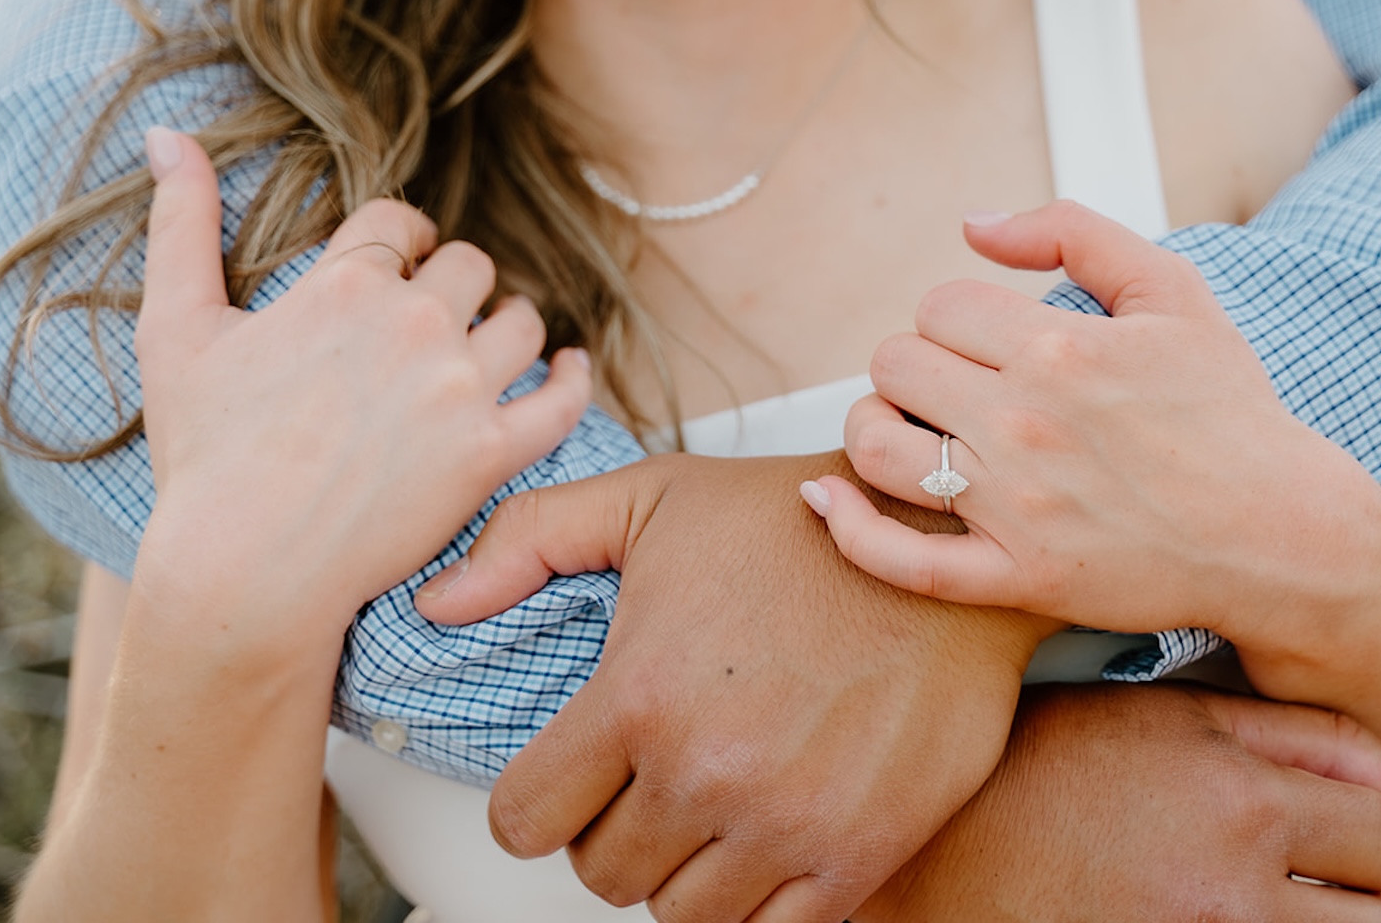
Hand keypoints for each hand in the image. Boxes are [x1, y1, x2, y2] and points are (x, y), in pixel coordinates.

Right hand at [130, 127, 592, 640]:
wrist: (244, 569)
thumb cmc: (203, 454)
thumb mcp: (174, 329)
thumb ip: (179, 223)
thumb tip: (163, 132)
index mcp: (345, 284)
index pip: (401, 222)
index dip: (401, 238)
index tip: (400, 259)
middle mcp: (414, 323)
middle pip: (467, 266)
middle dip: (452, 282)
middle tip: (438, 315)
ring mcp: (460, 389)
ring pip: (519, 321)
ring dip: (509, 323)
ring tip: (496, 339)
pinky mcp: (491, 454)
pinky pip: (561, 400)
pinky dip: (571, 377)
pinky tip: (568, 367)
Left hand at [415, 450, 1058, 921]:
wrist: (944, 547)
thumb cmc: (795, 523)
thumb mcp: (649, 499)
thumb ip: (527, 541)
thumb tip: (436, 606)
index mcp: (640, 694)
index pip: (525, 821)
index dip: (535, 802)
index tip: (564, 781)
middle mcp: (707, 772)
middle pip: (601, 874)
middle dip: (611, 830)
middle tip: (649, 778)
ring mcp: (786, 823)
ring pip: (678, 914)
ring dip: (681, 869)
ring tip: (707, 805)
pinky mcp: (859, 853)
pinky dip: (755, 898)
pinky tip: (765, 835)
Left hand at [806, 201, 1380, 655]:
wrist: (1283, 534)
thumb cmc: (1230, 411)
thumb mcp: (1174, 291)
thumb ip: (1074, 231)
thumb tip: (973, 221)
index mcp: (1059, 348)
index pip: (939, 306)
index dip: (955, 317)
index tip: (987, 341)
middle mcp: (1026, 424)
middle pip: (896, 366)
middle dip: (915, 365)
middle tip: (952, 385)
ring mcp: (1015, 507)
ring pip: (877, 448)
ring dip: (873, 427)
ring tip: (906, 427)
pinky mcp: (1016, 577)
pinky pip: (899, 560)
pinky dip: (847, 528)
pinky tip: (826, 499)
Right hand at [859, 681, 1380, 922]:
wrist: (929, 862)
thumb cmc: (1052, 766)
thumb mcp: (1170, 723)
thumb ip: (1313, 745)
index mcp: (1238, 804)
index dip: (1354, 830)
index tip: (1293, 822)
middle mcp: (1234, 899)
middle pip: (1378, 921)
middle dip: (1340, 896)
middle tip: (1252, 867)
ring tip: (1224, 898)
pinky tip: (1195, 911)